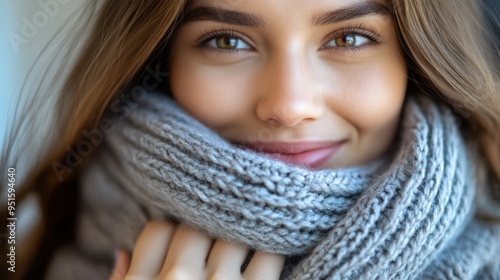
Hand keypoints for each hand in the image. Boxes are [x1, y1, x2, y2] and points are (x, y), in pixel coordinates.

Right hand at [109, 220, 284, 279]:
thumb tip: (120, 251)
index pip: (159, 229)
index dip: (173, 232)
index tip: (186, 239)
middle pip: (195, 226)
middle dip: (207, 232)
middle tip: (219, 238)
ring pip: (232, 233)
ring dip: (239, 237)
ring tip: (246, 241)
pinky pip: (269, 256)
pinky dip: (273, 251)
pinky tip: (271, 255)